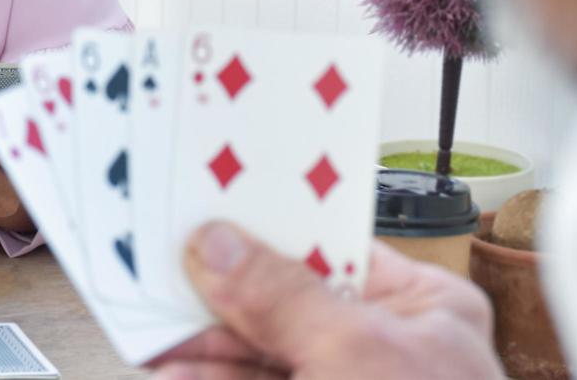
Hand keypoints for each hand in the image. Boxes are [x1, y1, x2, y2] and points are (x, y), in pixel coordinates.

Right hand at [149, 224, 501, 379]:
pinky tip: (173, 368)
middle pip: (287, 301)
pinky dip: (209, 378)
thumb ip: (282, 295)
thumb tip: (221, 247)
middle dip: (222, 292)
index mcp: (426, 314)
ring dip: (202, 342)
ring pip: (260, 354)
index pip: (334, 247)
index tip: (208, 213)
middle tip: (163, 269)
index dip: (268, 228)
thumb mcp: (356, 353)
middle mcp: (387, 353)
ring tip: (151, 326)